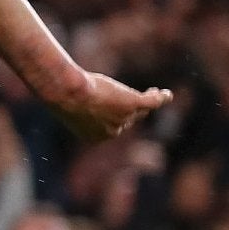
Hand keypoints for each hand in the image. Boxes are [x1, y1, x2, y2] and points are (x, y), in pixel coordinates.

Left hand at [49, 71, 171, 143]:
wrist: (66, 93)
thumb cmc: (63, 97)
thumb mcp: (71, 106)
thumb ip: (80, 109)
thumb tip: (79, 102)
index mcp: (96, 136)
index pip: (111, 126)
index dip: (118, 117)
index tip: (119, 107)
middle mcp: (113, 131)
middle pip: (128, 119)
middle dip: (136, 111)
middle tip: (144, 99)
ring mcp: (124, 118)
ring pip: (140, 109)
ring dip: (149, 102)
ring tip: (154, 93)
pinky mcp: (132, 104)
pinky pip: (152, 102)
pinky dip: (161, 98)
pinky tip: (166, 94)